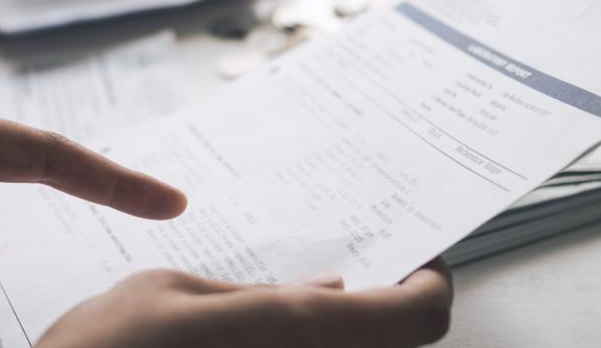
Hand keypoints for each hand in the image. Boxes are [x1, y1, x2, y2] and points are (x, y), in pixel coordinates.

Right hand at [37, 259, 452, 347]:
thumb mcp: (171, 291)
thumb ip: (255, 292)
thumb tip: (326, 289)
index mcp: (292, 332)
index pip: (415, 317)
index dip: (429, 285)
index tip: (415, 262)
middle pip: (393, 347)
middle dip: (383, 308)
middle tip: (355, 275)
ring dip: (344, 333)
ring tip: (295, 306)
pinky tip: (262, 338)